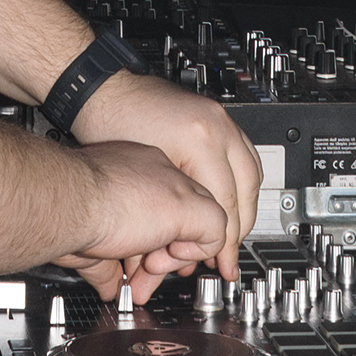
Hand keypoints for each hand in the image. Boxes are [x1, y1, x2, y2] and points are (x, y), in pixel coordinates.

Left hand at [69, 72, 263, 281]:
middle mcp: (215, 126)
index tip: (223, 264)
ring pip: (252, 171)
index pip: (226, 203)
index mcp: (200, 141)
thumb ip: (171, 218)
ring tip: (231, 231)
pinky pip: (244, 153)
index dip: (225, 241)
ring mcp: (219, 117)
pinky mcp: (215, 114)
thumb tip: (182, 254)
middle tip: (228, 254)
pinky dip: (241, 181)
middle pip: (246, 190)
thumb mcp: (142, 182)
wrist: (103, 91)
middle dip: (240, 228)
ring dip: (245, 205)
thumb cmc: (110, 128)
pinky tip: (230, 199)